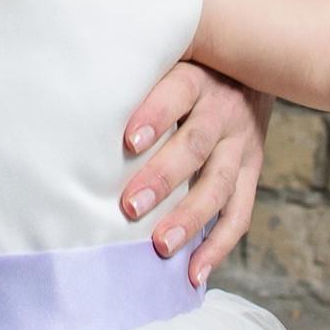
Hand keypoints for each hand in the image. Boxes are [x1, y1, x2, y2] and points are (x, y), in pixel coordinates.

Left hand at [120, 61, 268, 289]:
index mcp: (197, 79)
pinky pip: (239, 214)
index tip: (129, 142)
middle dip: (164, 178)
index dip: (155, 116)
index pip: (176, 93)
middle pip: (195, 146)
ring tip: (160, 247)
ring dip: (190, 219)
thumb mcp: (169, 57)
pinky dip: (218, 247)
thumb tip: (74, 92)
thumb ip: (136, 73)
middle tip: (130, 206)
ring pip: (219, 185)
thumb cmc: (190, 65)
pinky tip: (194, 273)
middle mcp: (223, 112)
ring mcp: (242, 145)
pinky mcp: (252, 172)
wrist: (255, 66)